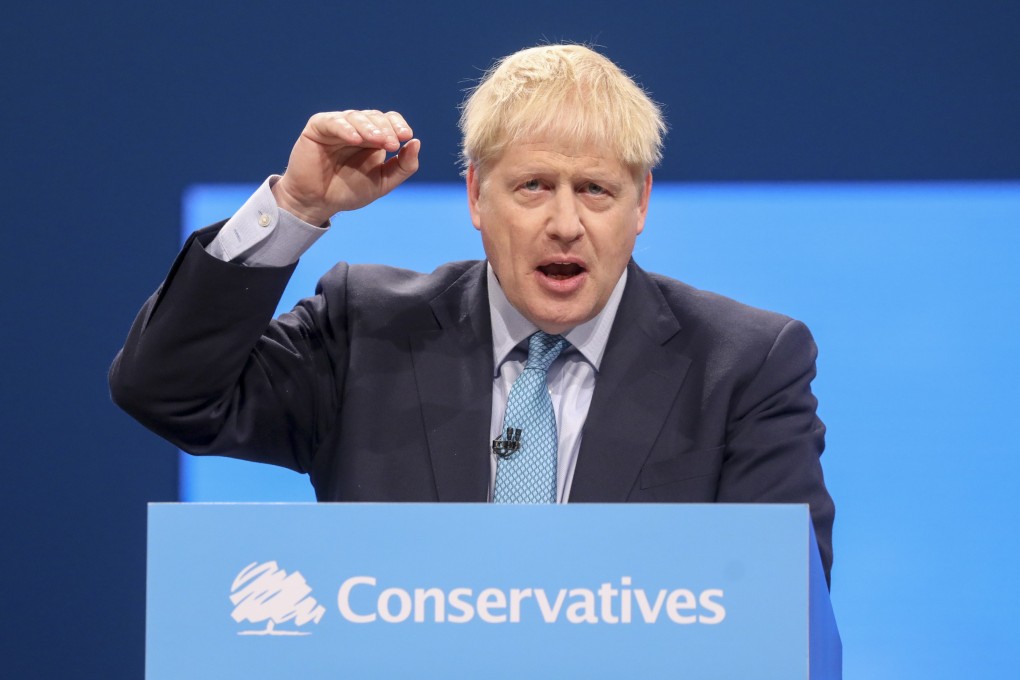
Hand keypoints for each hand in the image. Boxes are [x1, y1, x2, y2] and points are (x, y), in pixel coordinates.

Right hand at [272, 110, 420, 224]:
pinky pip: (333, 122)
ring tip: (378, 141)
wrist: (318, 203)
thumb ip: (403, 166)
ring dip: (369, 128)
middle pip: (374, 116)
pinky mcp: (318, 127)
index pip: (389, 120)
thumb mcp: (383, 182)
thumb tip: (416, 143)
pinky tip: (356, 139)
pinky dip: (345, 128)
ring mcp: (337, 126)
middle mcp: (356, 128)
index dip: (398, 124)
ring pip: (355, 117)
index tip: (407, 137)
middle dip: (386, 129)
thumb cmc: (349, 192)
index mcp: (373, 137)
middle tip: (392, 144)